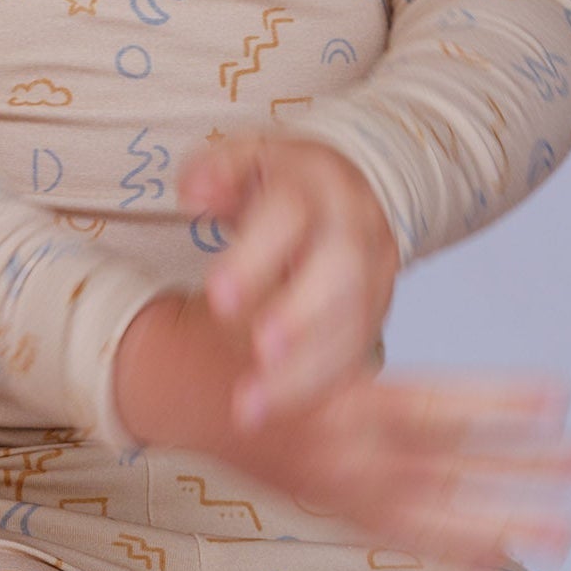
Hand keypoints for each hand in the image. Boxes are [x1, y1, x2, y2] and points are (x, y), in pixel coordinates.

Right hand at [112, 287, 570, 570]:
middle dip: (522, 468)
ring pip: (433, 511)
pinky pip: (398, 535)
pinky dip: (448, 546)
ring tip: (567, 527)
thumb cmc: (245, 334)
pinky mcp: (329, 507)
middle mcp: (339, 455)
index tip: (559, 395)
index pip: (430, 405)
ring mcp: (335, 489)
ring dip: (503, 519)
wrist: (171, 383)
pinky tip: (502, 555)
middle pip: (447, 466)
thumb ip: (347, 345)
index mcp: (334, 402)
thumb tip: (396, 349)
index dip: (496, 402)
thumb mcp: (290, 325)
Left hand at [184, 131, 398, 426]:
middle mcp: (354, 229)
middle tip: (260, 354)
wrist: (354, 192)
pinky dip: (318, 387)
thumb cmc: (284, 183)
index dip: (257, 257)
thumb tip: (194, 192)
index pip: (290, 216)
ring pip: (352, 325)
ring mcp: (373, 275)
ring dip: (305, 371)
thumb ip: (216, 172)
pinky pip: (356, 354)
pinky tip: (276, 411)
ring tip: (252, 408)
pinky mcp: (375, 313)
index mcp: (315, 185)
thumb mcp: (246, 159)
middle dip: (300, 318)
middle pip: (340, 274)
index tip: (217, 296)